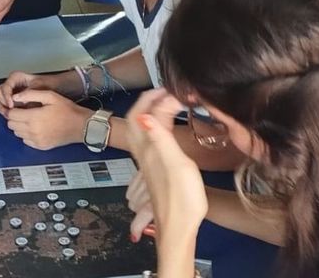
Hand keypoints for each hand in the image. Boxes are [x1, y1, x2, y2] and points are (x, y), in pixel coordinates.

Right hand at [0, 71, 54, 116]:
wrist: (56, 89)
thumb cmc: (48, 85)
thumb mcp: (39, 86)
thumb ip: (28, 92)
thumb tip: (16, 99)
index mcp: (15, 77)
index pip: (5, 86)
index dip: (6, 96)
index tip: (11, 105)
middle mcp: (11, 84)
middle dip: (1, 102)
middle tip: (9, 111)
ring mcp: (11, 93)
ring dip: (2, 107)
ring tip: (10, 115)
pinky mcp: (13, 101)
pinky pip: (4, 106)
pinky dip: (6, 111)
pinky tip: (13, 117)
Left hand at [4, 89, 91, 149]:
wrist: (80, 126)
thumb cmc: (67, 109)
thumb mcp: (50, 96)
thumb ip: (31, 94)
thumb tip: (15, 97)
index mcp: (33, 117)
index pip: (10, 115)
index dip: (11, 109)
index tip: (16, 106)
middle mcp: (32, 131)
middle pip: (11, 125)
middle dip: (14, 117)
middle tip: (23, 111)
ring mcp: (36, 140)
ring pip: (17, 133)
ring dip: (19, 126)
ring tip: (30, 119)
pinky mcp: (40, 146)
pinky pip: (25, 141)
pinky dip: (26, 134)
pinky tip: (35, 127)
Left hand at [126, 89, 206, 234]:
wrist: (179, 228)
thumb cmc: (181, 198)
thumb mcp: (177, 165)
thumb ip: (161, 139)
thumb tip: (144, 116)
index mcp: (148, 148)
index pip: (144, 113)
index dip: (157, 97)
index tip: (176, 90)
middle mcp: (144, 152)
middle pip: (137, 118)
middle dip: (149, 99)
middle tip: (168, 90)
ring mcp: (148, 160)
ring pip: (142, 127)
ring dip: (152, 110)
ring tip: (169, 102)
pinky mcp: (155, 167)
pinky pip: (151, 137)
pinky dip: (158, 124)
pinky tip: (169, 126)